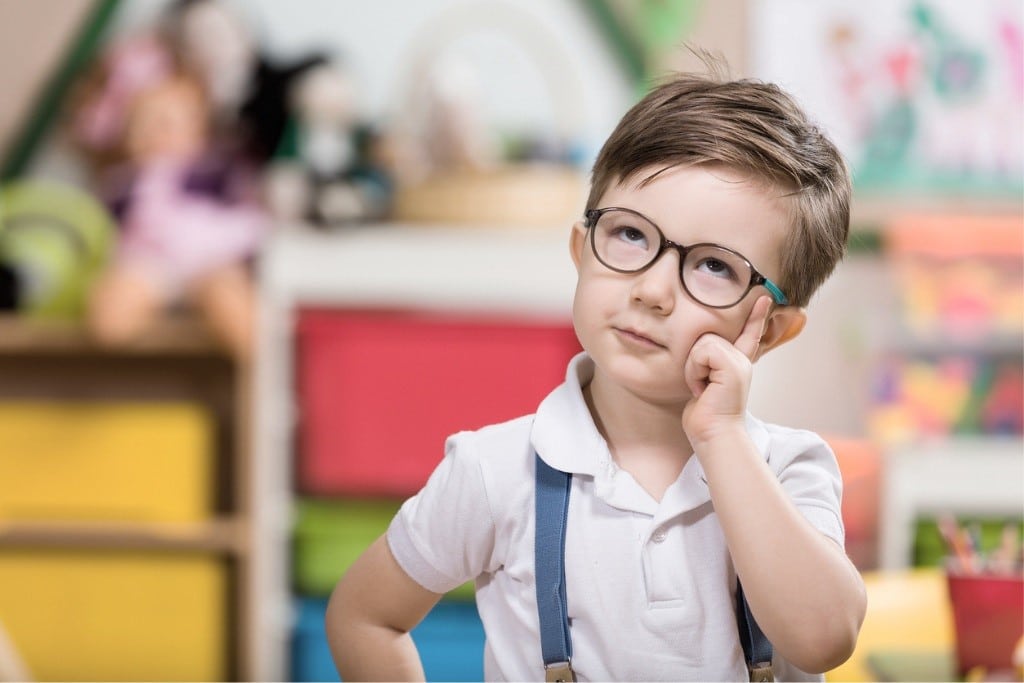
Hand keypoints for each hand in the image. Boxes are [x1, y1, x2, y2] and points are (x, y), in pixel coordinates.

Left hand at [682, 295, 771, 449]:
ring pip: (702, 343)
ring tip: (702, 388)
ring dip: (692, 368)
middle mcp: (741, 360)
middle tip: (700, 386)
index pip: (747, 335)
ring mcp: (739, 362)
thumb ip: (707, 366)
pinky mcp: (732, 366)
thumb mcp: (704, 385)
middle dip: (693, 361)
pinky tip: (702, 388)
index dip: (755, 317)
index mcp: (736, 364)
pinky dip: (694, 370)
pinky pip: (701, 352)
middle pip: (706, 336)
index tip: (763, 297)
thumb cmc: (704, 416)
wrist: (713, 435)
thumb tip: (700, 352)